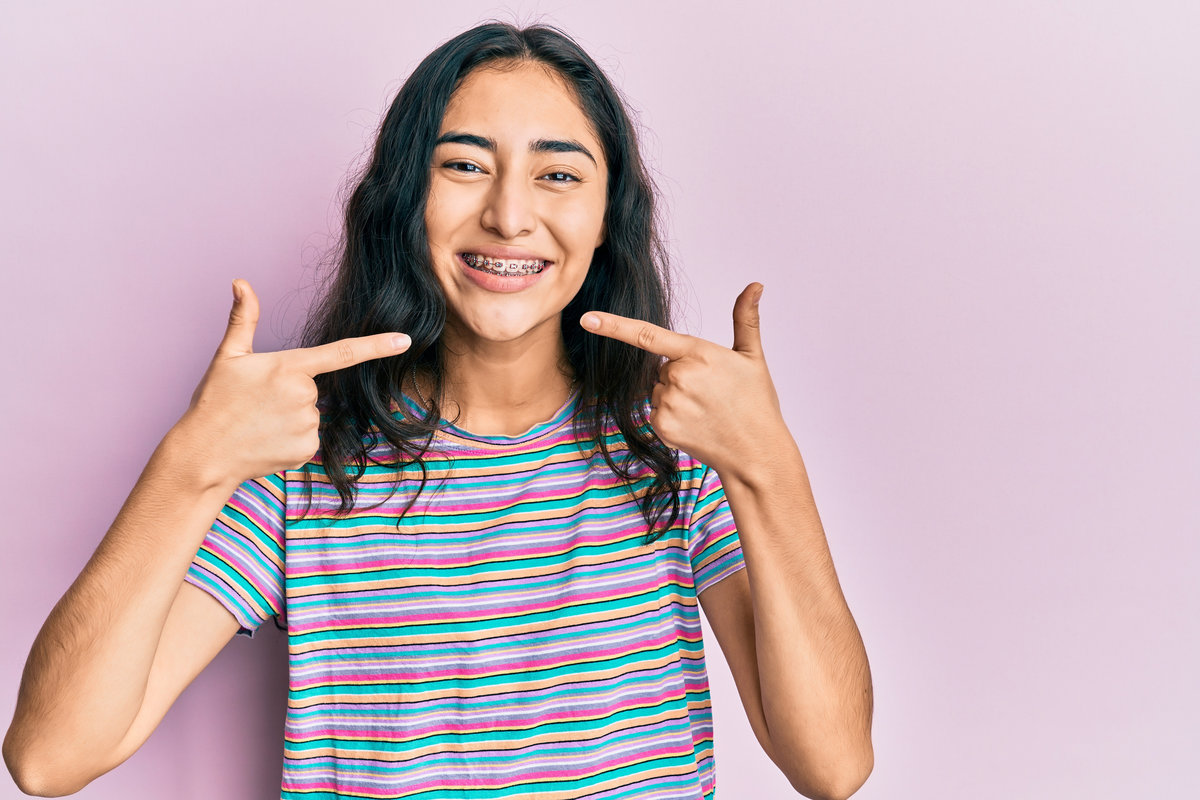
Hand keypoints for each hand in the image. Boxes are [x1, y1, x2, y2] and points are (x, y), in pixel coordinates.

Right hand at [179, 279, 409, 484]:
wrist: (204, 455)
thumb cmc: (215, 403)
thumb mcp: (228, 358)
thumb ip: (243, 319)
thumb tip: (241, 283)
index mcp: (290, 368)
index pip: (342, 352)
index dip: (376, 346)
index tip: (404, 340)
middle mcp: (305, 396)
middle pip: (313, 389)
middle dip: (291, 393)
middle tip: (258, 403)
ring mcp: (308, 425)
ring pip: (310, 414)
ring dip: (290, 417)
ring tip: (259, 423)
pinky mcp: (307, 449)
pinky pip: (308, 438)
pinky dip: (290, 439)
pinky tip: (266, 441)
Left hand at [580, 282, 787, 477]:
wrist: (756, 451)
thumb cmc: (756, 403)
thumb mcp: (752, 357)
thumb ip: (745, 318)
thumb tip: (755, 284)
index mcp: (698, 352)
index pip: (647, 335)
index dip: (613, 326)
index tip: (587, 318)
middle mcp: (678, 376)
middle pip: (661, 369)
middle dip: (679, 376)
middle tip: (710, 393)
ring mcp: (668, 403)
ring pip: (657, 391)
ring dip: (674, 398)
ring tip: (706, 410)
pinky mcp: (662, 426)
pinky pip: (655, 413)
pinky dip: (671, 418)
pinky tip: (696, 424)